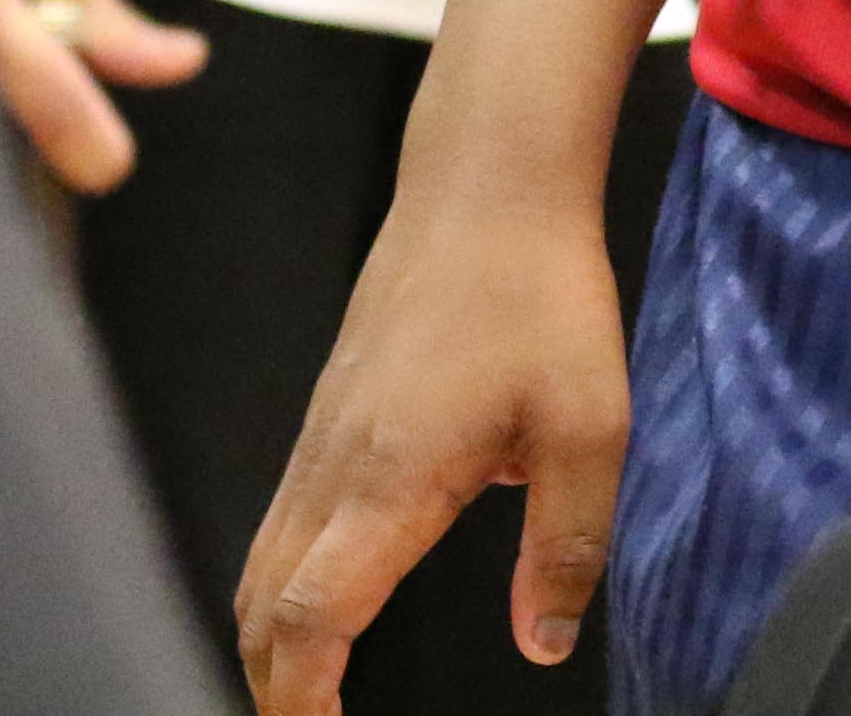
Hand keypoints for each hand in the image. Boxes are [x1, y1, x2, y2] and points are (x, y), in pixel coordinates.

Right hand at [239, 192, 635, 711]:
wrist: (487, 185)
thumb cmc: (540, 294)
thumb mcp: (591, 425)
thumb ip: (566, 545)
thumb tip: (544, 643)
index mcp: (391, 480)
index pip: (310, 615)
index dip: (302, 696)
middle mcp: (334, 466)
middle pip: (261, 607)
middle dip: (273, 685)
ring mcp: (320, 438)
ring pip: (260, 565)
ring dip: (272, 637)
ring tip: (311, 694)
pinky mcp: (328, 414)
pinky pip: (281, 520)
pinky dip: (281, 582)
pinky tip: (325, 600)